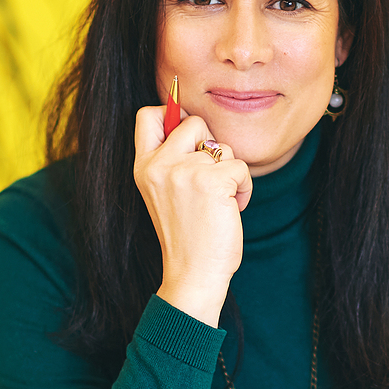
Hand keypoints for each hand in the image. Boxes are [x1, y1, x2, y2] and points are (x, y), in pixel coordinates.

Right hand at [133, 105, 252, 326]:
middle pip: (194, 122)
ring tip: (220, 201)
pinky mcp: (212, 181)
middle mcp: (159, 165)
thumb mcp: (163, 193)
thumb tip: (194, 122)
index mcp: (143, 167)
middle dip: (211, 144)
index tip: (189, 136)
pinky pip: (241, 167)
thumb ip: (171, 159)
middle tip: (211, 176)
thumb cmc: (186, 236)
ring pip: (223, 147)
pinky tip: (233, 209)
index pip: (148, 115)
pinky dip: (245, 188)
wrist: (193, 274)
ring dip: (231, 172)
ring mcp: (185, 171)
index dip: (172, 113)